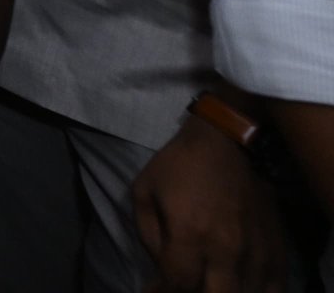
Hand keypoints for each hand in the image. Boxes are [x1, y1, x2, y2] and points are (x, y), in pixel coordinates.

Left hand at [133, 114, 287, 292]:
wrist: (225, 142)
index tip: (156, 287)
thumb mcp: (144, 193)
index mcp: (190, 233)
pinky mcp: (275, 247)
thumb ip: (149, 238)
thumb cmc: (178, 165)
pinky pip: (274, 287)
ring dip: (223, 292)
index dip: (164, 291)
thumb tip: (159, 274)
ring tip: (209, 280)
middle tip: (185, 282)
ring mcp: (255, 250)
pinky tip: (241, 286)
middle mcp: (226, 248)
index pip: (179, 284)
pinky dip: (257, 292)